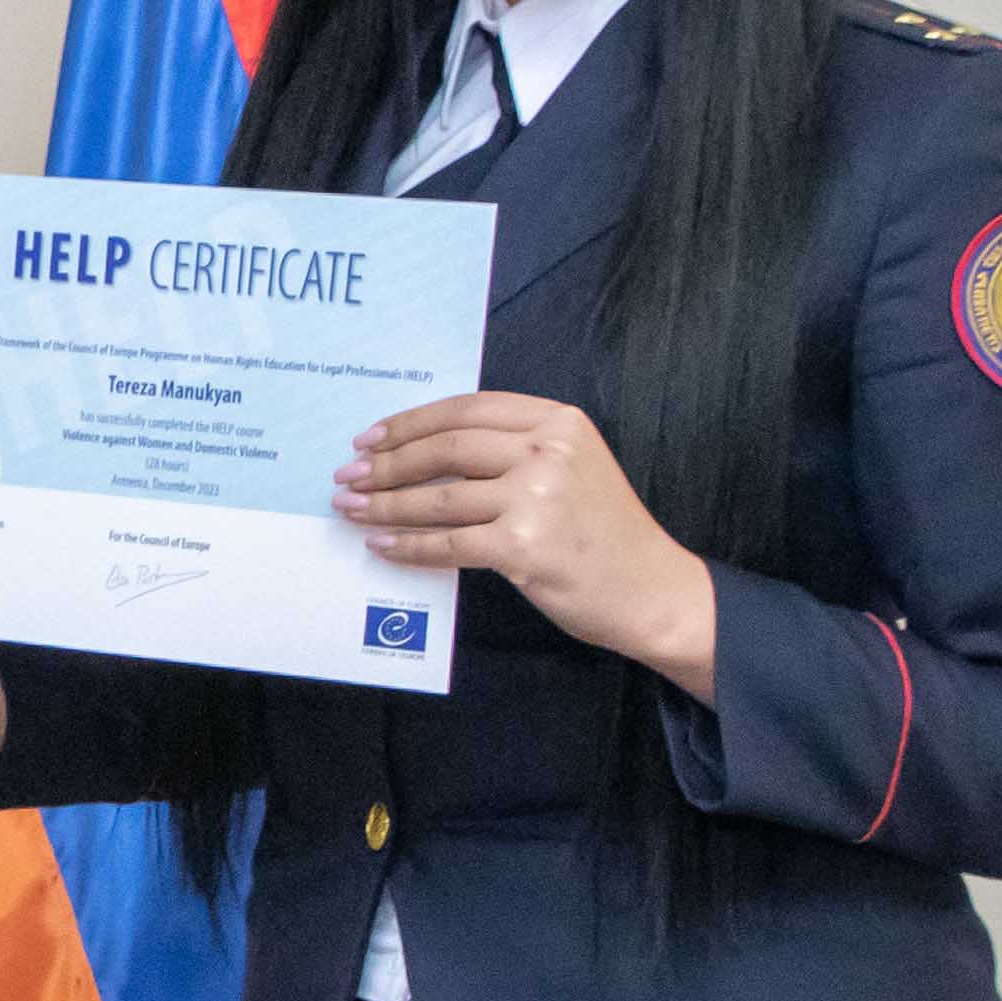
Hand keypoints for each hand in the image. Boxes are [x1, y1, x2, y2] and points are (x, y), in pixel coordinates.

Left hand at [336, 394, 720, 693]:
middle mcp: (549, 451)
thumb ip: (514, 450)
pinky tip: (383, 546)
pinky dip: (408, 545)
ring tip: (352, 509)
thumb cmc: (604, 533)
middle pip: (446, 447)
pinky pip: (448, 543)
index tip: (371, 437)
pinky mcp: (525, 546)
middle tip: (348, 476)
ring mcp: (538, 497)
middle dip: (388, 463)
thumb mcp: (572, 467)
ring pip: (439, 497)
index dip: (411, 422)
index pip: (467, 409)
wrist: (653, 590)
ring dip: (386, 505)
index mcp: (558, 421)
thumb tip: (424, 453)